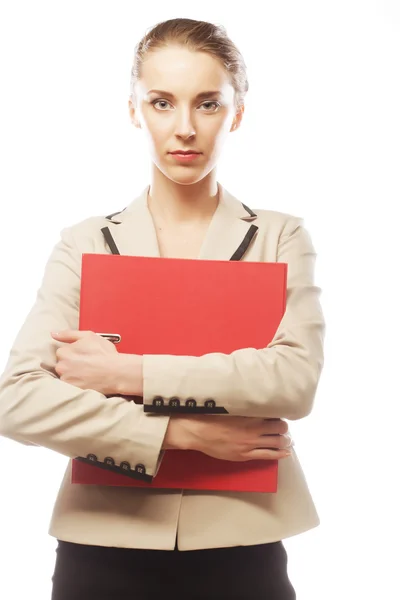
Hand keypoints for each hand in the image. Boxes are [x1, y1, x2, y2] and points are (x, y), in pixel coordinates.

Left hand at [51, 330, 121, 395]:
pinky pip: (70, 386)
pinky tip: (87, 380)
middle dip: (71, 364)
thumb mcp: (88, 336)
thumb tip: (53, 334)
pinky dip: (77, 383)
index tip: (83, 355)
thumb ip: (68, 334)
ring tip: (88, 373)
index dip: (73, 353)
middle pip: (62, 365)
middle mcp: (61, 366)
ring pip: (66, 376)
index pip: (62, 352)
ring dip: (74, 375)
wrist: (116, 372)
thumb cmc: (104, 353)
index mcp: (63, 352)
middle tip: (86, 364)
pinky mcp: (72, 390)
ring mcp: (66, 379)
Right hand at [164, 416, 292, 461]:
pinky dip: (280, 454)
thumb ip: (244, 405)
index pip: (275, 414)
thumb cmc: (211, 416)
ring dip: (285, 441)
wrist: (198, 431)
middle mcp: (254, 429)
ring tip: (287, 440)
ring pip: (277, 442)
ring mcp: (251, 443)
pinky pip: (269, 455)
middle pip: (280, 428)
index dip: (280, 414)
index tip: (280, 414)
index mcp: (250, 414)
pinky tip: (286, 453)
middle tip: (283, 427)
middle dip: (284, 428)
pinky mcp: (246, 454)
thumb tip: (255, 399)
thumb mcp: (230, 406)